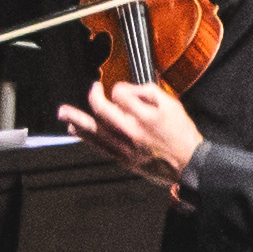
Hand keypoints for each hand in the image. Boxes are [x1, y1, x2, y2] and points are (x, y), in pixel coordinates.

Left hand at [60, 77, 206, 188]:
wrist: (188, 163)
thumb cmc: (181, 133)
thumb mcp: (173, 106)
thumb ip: (150, 93)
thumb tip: (128, 89)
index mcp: (146, 116)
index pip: (121, 95)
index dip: (118, 88)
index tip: (120, 89)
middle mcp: (132, 132)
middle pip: (102, 112)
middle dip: (93, 98)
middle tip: (92, 89)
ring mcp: (125, 147)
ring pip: (95, 131)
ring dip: (77, 120)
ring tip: (64, 113)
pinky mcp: (123, 159)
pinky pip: (99, 147)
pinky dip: (85, 137)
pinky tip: (77, 131)